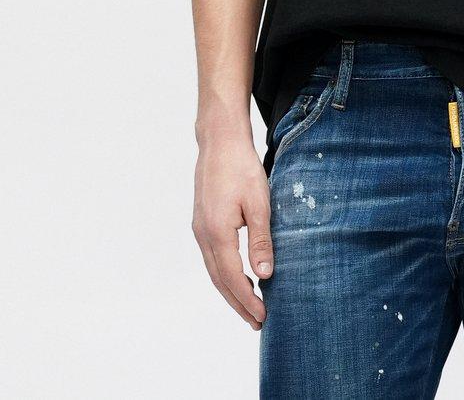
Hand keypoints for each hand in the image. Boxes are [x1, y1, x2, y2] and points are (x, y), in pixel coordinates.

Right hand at [191, 130, 273, 329]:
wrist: (220, 141)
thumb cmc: (242, 167)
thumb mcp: (259, 202)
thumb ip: (260, 240)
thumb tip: (263, 276)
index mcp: (217, 232)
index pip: (232, 278)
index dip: (247, 300)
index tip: (262, 316)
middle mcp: (203, 235)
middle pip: (219, 280)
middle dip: (238, 303)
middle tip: (256, 322)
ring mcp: (199, 229)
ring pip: (213, 270)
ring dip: (230, 290)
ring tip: (249, 306)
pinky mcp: (202, 222)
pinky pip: (212, 257)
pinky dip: (224, 273)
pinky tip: (239, 275)